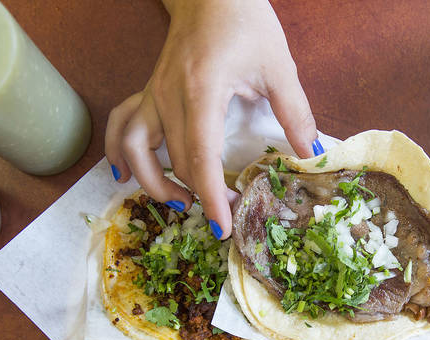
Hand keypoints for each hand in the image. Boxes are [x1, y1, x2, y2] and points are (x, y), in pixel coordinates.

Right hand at [105, 0, 317, 238]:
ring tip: (179, 202)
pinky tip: (125, 172)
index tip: (224, 227)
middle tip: (228, 212)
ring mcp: (153, 94)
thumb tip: (310, 152)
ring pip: (135, 150)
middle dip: (200, 196)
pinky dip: (119, 153)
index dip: (211, 198)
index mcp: (201, 93)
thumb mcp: (278, 66)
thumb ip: (295, 112)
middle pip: (176, 162)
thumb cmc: (244, 21)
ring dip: (152, 183)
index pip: (200, 159)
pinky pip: (122, 126)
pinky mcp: (148, 92)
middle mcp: (168, 97)